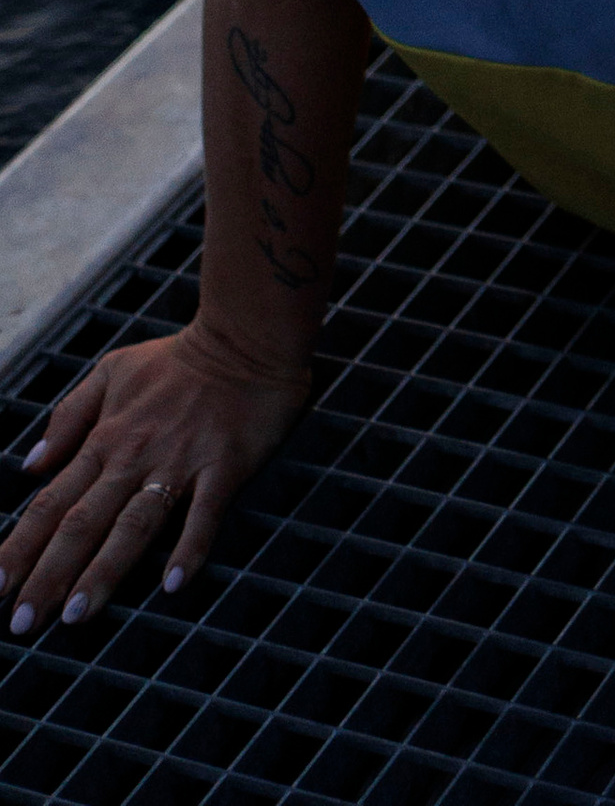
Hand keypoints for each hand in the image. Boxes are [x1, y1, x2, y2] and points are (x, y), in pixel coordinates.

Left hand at [2, 324, 308, 637]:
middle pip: (83, 523)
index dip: (20, 547)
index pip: (52, 503)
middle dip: (49, 575)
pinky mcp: (225, 466)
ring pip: (133, 525)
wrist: (248, 334)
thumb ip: (70, 416)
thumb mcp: (112, 371)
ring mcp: (180, 462)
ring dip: (103, 571)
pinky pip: (204, 514)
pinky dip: (189, 549)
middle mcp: (135, 456)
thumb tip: (32, 464)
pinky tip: (174, 585)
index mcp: (106, 437)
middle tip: (21, 623)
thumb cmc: (178, 358)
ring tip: (75, 616)